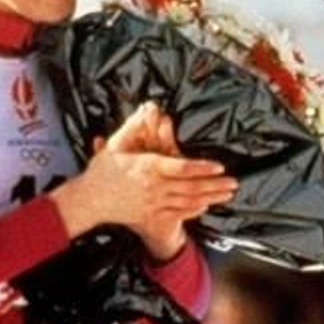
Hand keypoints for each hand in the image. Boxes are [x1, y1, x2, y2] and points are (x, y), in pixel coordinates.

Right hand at [48, 103, 239, 259]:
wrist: (89, 200)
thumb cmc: (103, 171)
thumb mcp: (116, 145)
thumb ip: (134, 127)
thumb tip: (148, 107)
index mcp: (147, 167)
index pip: (181, 168)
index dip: (202, 168)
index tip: (220, 167)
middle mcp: (153, 187)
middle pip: (191, 187)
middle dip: (215, 185)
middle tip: (234, 182)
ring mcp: (153, 204)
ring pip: (188, 202)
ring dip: (211, 198)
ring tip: (228, 193)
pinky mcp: (151, 216)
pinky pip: (178, 214)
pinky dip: (195, 210)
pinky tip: (207, 205)